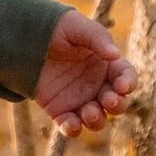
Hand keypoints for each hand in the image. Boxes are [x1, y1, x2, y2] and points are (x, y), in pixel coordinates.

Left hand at [34, 11, 136, 137]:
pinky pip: (71, 125)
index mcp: (106, 65)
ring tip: (90, 113)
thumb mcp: (78, 27)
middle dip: (117, 105)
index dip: (128, 83)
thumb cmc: (57, 28)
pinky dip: (73, 129)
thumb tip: (116, 55)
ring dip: (97, 120)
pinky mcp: (60, 110)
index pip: (126, 77)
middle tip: (108, 100)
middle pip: (117, 103)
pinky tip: (71, 125)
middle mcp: (97, 85)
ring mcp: (80, 100)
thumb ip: (98, 38)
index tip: (122, 86)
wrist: (26, 38)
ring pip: (97, 119)